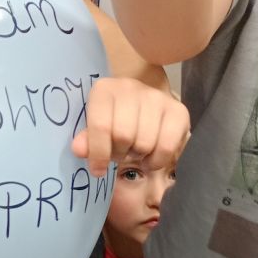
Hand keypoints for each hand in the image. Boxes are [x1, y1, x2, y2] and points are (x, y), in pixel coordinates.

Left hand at [71, 77, 189, 176]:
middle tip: (120, 153)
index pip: (101, 125)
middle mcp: (130, 87)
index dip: (98, 153)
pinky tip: (150, 157)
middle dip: (120, 154)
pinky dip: (157, 160)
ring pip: (145, 143)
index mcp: (104, 89)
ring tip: (134, 151)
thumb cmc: (113, 117)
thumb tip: (79, 150)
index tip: (97, 170)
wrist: (141, 104)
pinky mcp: (178, 110)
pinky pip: (167, 147)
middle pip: (124, 136)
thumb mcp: (95, 125)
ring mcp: (156, 97)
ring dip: (138, 157)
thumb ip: (87, 139)